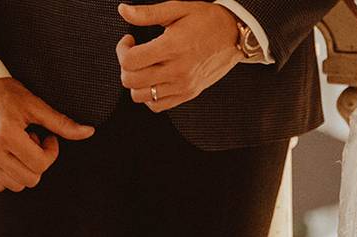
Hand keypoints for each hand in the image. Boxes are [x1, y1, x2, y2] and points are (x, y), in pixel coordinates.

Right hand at [0, 78, 95, 192]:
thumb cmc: (2, 92)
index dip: (50, 152)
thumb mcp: (34, 104)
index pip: (40, 164)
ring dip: (23, 170)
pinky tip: (9, 156)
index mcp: (5, 134)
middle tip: (32, 142)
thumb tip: (89, 132)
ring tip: (19, 147)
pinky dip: (8, 176)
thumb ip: (62, 122)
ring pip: (15, 185)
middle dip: (38, 163)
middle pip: (30, 179)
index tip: (46, 137)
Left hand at [117, 1, 241, 112]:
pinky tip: (153, 80)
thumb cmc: (207, 20)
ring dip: (136, 82)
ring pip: (141, 96)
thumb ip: (147, 13)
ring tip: (144, 68)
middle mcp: (177, 70)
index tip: (129, 41)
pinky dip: (149, 96)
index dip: (121, 50)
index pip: (131, 61)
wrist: (234, 36)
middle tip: (133, 53)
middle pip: (131, 80)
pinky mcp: (188, 94)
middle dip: (125, 66)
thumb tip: (123, 10)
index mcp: (172, 47)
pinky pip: (157, 106)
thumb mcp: (177, 9)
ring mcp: (183, 85)